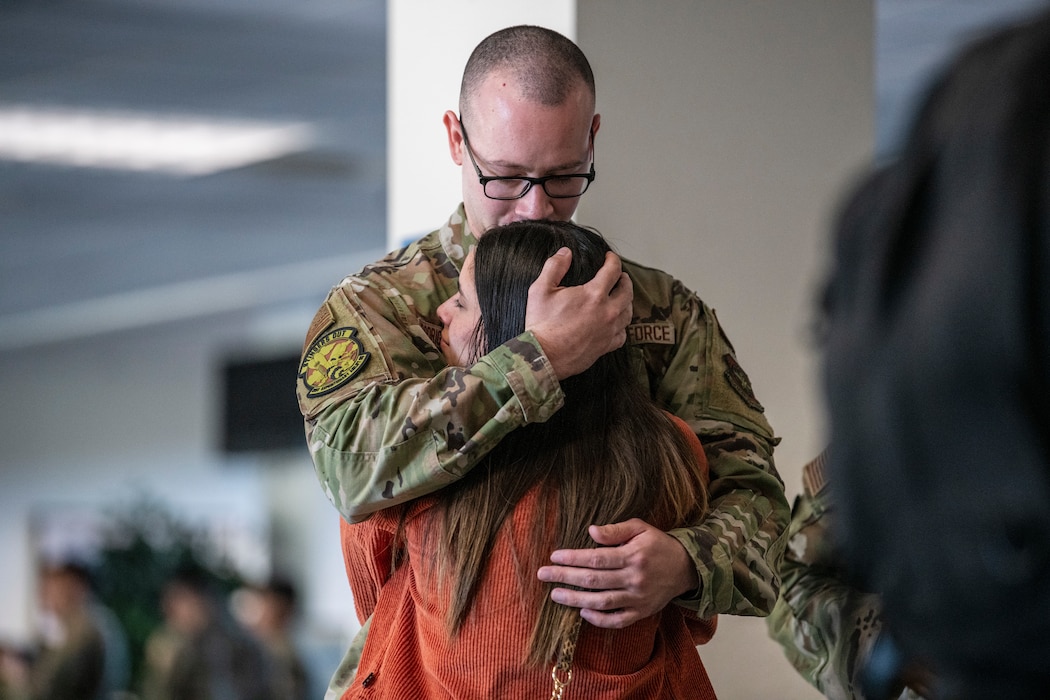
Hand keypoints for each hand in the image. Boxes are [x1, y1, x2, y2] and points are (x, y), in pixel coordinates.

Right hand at [525, 248, 632, 379]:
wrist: (544, 356)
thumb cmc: (541, 324)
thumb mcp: (541, 289)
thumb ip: (554, 267)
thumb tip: (565, 253)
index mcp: (594, 294)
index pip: (613, 270)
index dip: (613, 260)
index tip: (610, 258)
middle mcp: (607, 312)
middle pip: (627, 291)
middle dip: (624, 280)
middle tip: (620, 276)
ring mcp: (609, 330)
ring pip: (628, 312)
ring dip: (626, 301)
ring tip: (621, 297)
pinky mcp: (606, 346)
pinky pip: (623, 334)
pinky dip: (622, 326)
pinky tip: (616, 323)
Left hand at [536, 518, 698, 628]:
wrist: (686, 568)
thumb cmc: (658, 544)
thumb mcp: (640, 528)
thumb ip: (615, 531)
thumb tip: (590, 530)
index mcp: (633, 556)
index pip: (596, 558)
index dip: (573, 558)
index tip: (554, 556)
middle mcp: (634, 579)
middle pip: (594, 581)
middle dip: (565, 577)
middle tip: (543, 574)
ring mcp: (638, 599)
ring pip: (601, 603)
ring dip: (575, 600)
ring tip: (555, 594)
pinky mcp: (642, 612)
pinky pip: (617, 620)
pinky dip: (599, 620)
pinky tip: (582, 612)